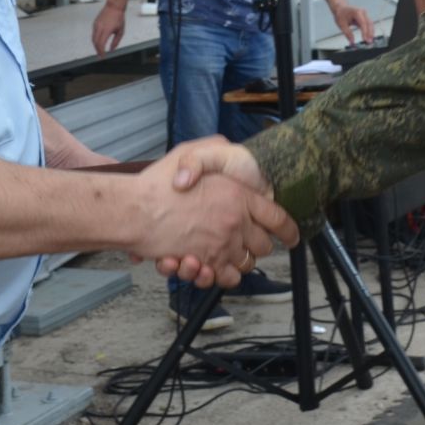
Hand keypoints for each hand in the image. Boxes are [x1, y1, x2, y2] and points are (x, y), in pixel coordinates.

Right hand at [91, 0, 126, 54]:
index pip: (101, 44)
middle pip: (95, 42)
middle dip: (97, 50)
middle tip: (100, 55)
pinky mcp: (95, 23)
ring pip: (93, 38)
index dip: (101, 52)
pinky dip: (95, 39)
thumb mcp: (120, 31)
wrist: (114, 6)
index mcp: (106, 30)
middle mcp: (99, 27)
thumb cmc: (118, 17)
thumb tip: (112, 49)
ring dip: (96, 45)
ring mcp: (96, 25)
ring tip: (100, 49)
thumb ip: (116, 41)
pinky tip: (99, 41)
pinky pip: (93, 33)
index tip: (103, 56)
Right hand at [131, 152, 295, 288]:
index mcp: (238, 196)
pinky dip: (217, 275)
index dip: (288, 230)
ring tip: (218, 252)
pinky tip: (202, 265)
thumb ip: (213, 150)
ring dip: (236, 262)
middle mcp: (235, 224)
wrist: (133, 211)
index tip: (291, 237)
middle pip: (263, 246)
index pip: (278, 218)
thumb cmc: (157, 184)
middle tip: (243, 239)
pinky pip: (223, 277)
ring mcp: (220, 247)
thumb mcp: (190, 152)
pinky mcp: (204, 264)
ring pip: (244, 264)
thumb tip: (229, 147)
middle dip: (257, 245)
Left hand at [330, 1, 374, 45]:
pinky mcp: (364, 18)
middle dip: (370, 33)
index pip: (363, 23)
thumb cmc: (340, 14)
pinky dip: (369, 31)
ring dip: (371, 33)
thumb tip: (352, 42)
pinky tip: (368, 37)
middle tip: (369, 42)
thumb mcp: (341, 24)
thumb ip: (347, 33)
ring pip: (370, 24)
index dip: (365, 32)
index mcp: (357, 12)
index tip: (365, 39)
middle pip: (369, 23)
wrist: (340, 8)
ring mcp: (364, 15)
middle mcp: (362, 12)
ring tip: (369, 41)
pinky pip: (368, 25)